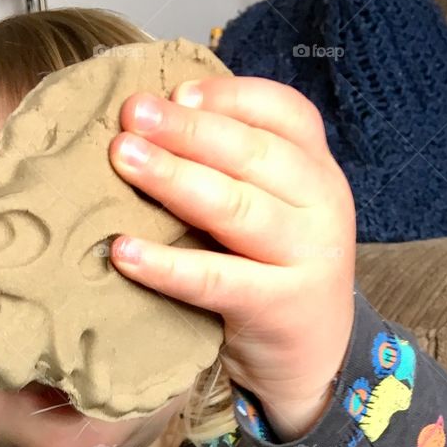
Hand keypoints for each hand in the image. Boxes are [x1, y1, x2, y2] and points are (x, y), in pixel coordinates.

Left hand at [108, 77, 355, 440]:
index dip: (229, 97)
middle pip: (254, 154)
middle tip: (132, 113)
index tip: (175, 91)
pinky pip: (216, 280)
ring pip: (237, 207)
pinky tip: (123, 250)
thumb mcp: (275, 207)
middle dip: (188, 129)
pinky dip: (167, 265)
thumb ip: (236, 167)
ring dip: (175, 178)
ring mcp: (308, 256)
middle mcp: (323, 204)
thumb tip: (156, 118)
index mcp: (319, 169)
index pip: (285, 113)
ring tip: (124, 157)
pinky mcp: (280, 306)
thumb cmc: (274, 267)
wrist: (317, 355)